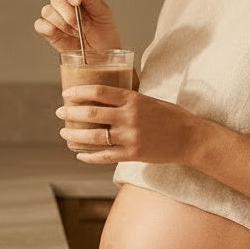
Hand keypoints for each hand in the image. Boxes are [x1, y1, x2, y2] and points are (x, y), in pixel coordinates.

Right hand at [34, 0, 121, 51]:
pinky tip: (62, 34)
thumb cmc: (105, 33)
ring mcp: (55, 17)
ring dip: (63, 23)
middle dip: (68, 12)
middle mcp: (64, 3)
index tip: (77, 1)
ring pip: (48, 11)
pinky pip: (40, 25)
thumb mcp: (103, 13)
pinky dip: (50, 29)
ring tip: (76, 33)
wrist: (103, 55)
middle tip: (81, 24)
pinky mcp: (49, 32)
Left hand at [55, 85, 195, 163]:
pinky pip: (104, 156)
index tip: (67, 94)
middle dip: (70, 113)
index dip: (78, 92)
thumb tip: (102, 97)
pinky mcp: (132, 154)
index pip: (98, 92)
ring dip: (74, 135)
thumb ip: (127, 99)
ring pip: (93, 137)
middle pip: (90, 114)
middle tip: (60, 112)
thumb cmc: (170, 116)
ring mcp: (130, 137)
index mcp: (133, 99)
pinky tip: (79, 154)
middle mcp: (129, 117)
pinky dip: (89, 156)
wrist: (190, 138)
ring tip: (64, 133)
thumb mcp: (148, 100)